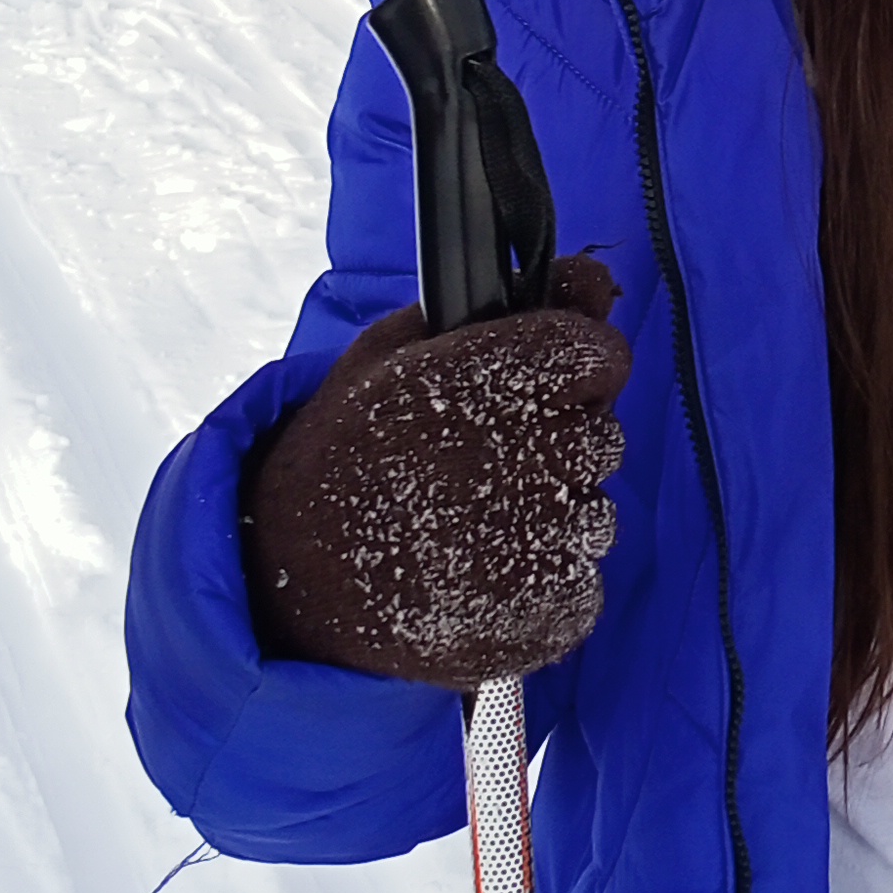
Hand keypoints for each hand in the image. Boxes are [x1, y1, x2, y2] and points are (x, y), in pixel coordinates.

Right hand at [244, 259, 629, 690]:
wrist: (291, 580)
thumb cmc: (350, 450)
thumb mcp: (398, 354)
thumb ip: (509, 307)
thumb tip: (596, 276)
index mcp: (474, 383)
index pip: (596, 354)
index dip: (574, 364)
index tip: (539, 382)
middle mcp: (517, 461)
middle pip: (602, 434)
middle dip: (558, 441)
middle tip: (484, 464)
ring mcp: (536, 547)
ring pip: (595, 511)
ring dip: (551, 516)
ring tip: (469, 526)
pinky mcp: (545, 616)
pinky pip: (582, 581)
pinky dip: (542, 581)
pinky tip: (478, 575)